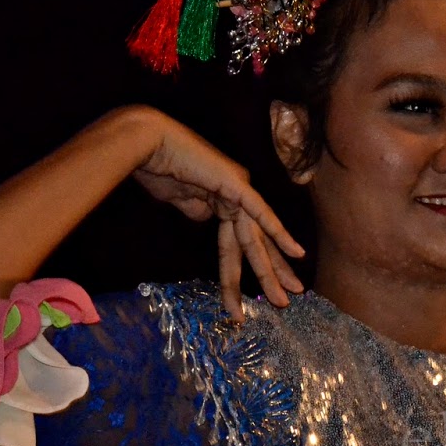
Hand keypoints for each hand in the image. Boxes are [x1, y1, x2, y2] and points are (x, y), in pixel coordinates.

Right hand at [131, 114, 305, 321]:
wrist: (148, 144)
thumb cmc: (157, 169)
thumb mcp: (178, 200)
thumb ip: (197, 211)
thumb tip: (206, 219)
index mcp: (223, 201)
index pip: (242, 242)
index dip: (253, 266)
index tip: (262, 292)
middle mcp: (237, 196)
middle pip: (257, 243)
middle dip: (272, 274)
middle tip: (287, 301)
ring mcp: (239, 188)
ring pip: (257, 238)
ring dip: (270, 270)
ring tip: (285, 297)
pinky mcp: (236, 183)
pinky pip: (259, 212)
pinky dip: (278, 231)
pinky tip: (297, 252)